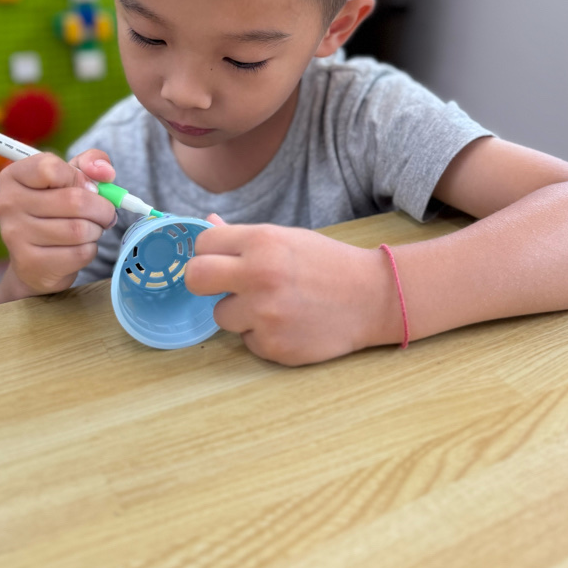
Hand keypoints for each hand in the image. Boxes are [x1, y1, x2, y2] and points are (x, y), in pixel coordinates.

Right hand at [0, 149, 117, 301]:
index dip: (80, 177)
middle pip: (74, 200)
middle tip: (105, 213)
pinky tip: (80, 247)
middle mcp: (7, 204)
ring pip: (79, 229)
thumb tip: (105, 172)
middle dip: (102, 208)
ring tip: (91, 229)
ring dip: (96, 230)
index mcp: (13, 176)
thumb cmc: (57, 208)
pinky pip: (79, 253)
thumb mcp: (71, 176)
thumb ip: (91, 162)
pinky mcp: (29, 263)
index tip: (88, 186)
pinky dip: (90, 250)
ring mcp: (15, 235)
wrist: (36, 260)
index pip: (50, 167)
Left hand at [185, 221, 400, 365]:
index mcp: (262, 242)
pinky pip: (247, 340)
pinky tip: (289, 323)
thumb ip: (242, 236)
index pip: (202, 244)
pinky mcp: (273, 346)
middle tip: (223, 285)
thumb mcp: (286, 238)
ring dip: (240, 312)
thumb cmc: (326, 263)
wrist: (372, 297)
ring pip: (221, 315)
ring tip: (273, 304)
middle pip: (195, 278)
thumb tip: (207, 222)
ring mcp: (265, 314)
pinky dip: (262, 334)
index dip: (208, 252)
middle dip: (203, 282)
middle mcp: (259, 276)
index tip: (219, 258)